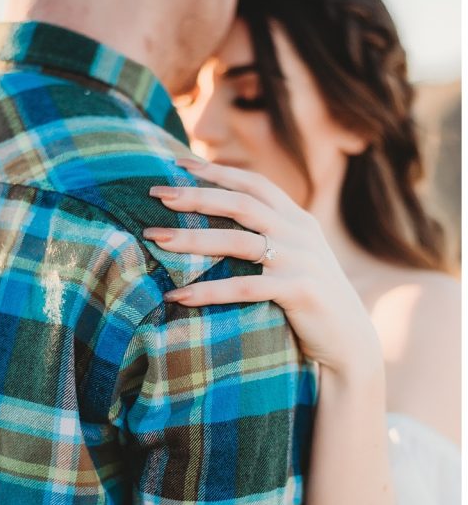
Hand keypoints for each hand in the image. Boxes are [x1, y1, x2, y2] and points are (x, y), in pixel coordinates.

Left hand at [144, 157, 381, 382]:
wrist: (350, 341)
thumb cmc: (307, 298)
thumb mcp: (292, 257)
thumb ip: (266, 234)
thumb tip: (215, 220)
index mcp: (297, 219)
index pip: (254, 184)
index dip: (217, 172)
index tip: (178, 163)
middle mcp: (300, 233)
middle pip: (240, 204)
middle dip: (196, 196)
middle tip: (156, 193)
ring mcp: (301, 261)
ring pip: (237, 241)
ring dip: (192, 239)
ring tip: (154, 238)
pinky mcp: (300, 292)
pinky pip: (244, 288)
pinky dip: (208, 291)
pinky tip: (177, 295)